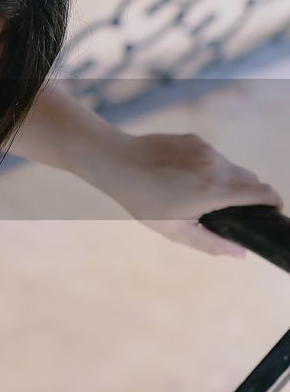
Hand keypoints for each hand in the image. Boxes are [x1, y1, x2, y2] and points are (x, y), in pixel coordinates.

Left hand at [101, 131, 283, 257]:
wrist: (117, 161)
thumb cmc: (143, 201)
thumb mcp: (174, 230)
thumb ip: (211, 243)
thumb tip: (240, 253)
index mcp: (215, 191)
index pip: (263, 192)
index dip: (273, 202)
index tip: (271, 211)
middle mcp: (216, 166)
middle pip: (250, 180)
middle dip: (248, 195)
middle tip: (228, 211)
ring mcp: (206, 149)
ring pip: (230, 167)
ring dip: (224, 181)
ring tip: (194, 193)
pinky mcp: (195, 139)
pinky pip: (211, 156)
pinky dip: (206, 168)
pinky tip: (180, 176)